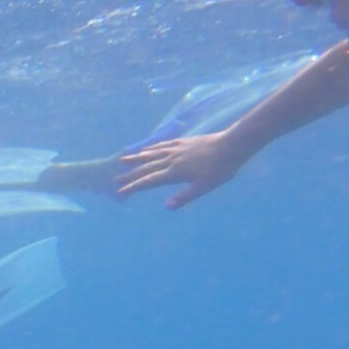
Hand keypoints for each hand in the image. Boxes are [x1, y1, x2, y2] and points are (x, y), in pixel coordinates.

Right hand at [116, 131, 242, 208]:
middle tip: (116, 179)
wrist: (232, 145)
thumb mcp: (204, 187)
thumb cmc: (220, 169)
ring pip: (152, 154)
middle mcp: (172, 160)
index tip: (121, 192)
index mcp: (175, 172)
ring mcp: (177, 149)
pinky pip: (163, 144)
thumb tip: (167, 207)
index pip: (149, 181)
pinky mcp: (184, 141)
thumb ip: (185, 196)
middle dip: (130, 174)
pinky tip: (148, 148)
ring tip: (124, 160)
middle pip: (146, 167)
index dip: (134, 187)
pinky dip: (152, 147)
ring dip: (137, 158)